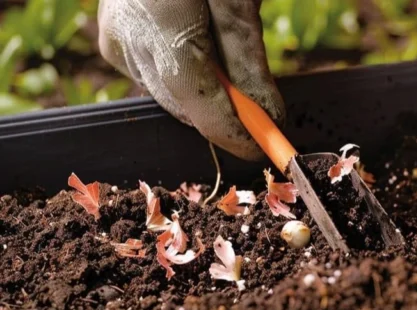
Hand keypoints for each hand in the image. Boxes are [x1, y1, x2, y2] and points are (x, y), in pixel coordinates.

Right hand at [97, 0, 284, 160]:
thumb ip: (248, 60)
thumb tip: (267, 114)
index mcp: (158, 23)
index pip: (197, 99)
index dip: (233, 130)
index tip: (266, 146)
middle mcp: (127, 38)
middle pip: (183, 103)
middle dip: (226, 115)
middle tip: (264, 116)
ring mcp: (115, 39)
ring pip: (169, 94)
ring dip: (207, 97)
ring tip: (236, 77)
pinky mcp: (115, 40)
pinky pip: (156, 76)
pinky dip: (187, 79)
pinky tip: (205, 57)